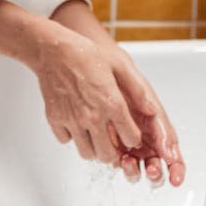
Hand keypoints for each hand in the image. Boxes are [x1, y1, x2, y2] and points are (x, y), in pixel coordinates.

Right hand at [50, 0, 184, 186]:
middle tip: (112, 140)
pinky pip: (66, 141)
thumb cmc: (86, 55)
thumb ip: (137, 90)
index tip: (129, 132)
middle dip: (114, 150)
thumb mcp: (119, 65)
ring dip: (93, 147)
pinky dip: (71, 136)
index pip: (130, 138)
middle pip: (107, 155)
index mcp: (111, 103)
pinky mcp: (55, 119)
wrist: (54, 50)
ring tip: (94, 133)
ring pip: (86, 153)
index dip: (132, 137)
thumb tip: (151, 110)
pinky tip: (75, 123)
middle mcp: (92, 116)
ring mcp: (72, 120)